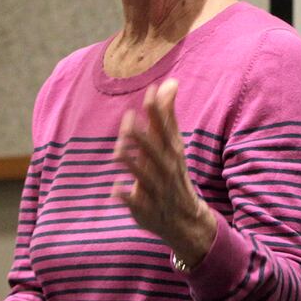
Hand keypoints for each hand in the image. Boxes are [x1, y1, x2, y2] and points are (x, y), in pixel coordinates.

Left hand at [113, 79, 216, 265]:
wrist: (185, 218)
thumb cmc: (173, 172)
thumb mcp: (173, 144)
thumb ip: (168, 114)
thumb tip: (170, 82)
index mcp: (171, 152)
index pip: (166, 129)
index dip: (158, 112)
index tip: (150, 92)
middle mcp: (165, 169)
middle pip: (154, 151)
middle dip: (142, 137)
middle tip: (127, 120)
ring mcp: (156, 189)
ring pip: (144, 176)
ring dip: (132, 165)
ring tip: (117, 153)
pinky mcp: (146, 208)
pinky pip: (136, 203)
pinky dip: (126, 196)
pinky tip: (116, 189)